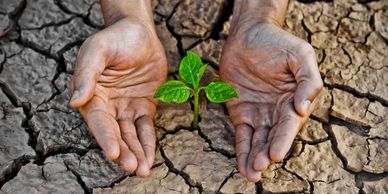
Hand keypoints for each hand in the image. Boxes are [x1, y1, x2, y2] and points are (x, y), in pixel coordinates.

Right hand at [69, 17, 166, 176]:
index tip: (113, 153)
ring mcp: (126, 108)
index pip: (98, 121)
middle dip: (124, 151)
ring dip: (137, 153)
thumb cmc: (116, 37)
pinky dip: (148, 143)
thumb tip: (75, 102)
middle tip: (133, 168)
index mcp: (92, 95)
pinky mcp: (144, 107)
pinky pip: (146, 128)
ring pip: (131, 135)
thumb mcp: (98, 49)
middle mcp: (107, 105)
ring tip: (143, 170)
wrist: (140, 32)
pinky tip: (150, 158)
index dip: (105, 137)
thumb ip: (87, 74)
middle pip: (115, 133)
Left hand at [220, 22, 322, 181]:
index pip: (289, 124)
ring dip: (254, 158)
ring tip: (251, 174)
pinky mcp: (240, 113)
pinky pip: (241, 135)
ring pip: (257, 141)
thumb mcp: (299, 55)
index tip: (276, 154)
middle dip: (267, 154)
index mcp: (294, 100)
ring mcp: (259, 114)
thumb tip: (303, 108)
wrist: (248, 35)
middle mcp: (277, 111)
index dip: (283, 139)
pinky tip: (242, 166)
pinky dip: (241, 151)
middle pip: (273, 137)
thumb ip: (307, 80)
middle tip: (260, 167)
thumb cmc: (276, 42)